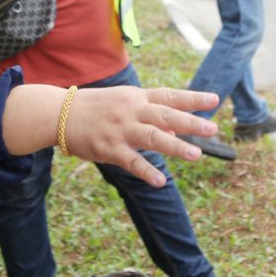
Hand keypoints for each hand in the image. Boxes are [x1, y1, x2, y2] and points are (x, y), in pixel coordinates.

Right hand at [63, 87, 220, 186]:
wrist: (60, 113)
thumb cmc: (97, 107)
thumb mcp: (125, 103)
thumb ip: (151, 114)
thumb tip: (178, 130)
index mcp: (138, 97)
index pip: (170, 96)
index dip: (193, 98)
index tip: (215, 100)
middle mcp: (132, 111)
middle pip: (166, 115)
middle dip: (191, 122)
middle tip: (213, 129)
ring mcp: (121, 129)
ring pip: (152, 137)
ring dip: (175, 146)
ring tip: (196, 155)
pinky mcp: (109, 148)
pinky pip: (131, 161)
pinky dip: (147, 171)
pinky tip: (161, 180)